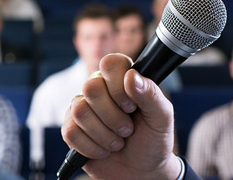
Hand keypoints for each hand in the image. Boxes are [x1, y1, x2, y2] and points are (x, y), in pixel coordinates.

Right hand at [62, 53, 180, 179]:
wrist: (143, 171)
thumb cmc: (153, 141)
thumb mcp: (162, 118)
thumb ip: (151, 94)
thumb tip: (131, 76)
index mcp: (121, 80)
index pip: (110, 63)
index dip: (118, 86)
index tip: (132, 106)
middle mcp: (99, 89)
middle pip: (90, 88)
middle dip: (113, 117)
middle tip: (127, 129)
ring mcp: (82, 108)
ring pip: (79, 111)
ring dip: (104, 135)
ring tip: (117, 142)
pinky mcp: (71, 129)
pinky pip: (71, 132)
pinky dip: (92, 147)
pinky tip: (103, 150)